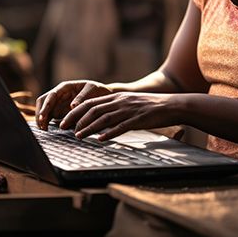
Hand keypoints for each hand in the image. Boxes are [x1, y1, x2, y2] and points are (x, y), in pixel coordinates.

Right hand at [35, 80, 111, 129]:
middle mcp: (60, 94)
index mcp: (65, 87)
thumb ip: (82, 97)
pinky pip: (51, 116)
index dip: (45, 106)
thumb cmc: (98, 90)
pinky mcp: (61, 111)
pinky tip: (47, 130)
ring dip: (42, 119)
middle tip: (42, 126)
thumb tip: (72, 106)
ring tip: (44, 130)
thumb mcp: (92, 89)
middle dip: (40, 113)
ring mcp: (59, 103)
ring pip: (45, 110)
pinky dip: (47, 122)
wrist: (103, 95)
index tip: (43, 117)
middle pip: (43, 102)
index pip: (51, 96)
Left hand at [61, 92, 176, 140]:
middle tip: (65, 128)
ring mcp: (129, 110)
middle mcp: (120, 102)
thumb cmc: (151, 107)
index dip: (76, 111)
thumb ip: (116, 109)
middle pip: (93, 109)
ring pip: (104, 118)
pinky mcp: (138, 119)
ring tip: (78, 136)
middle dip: (77, 119)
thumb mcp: (130, 104)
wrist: (172, 105)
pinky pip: (121, 127)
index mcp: (117, 97)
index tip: (65, 120)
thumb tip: (102, 121)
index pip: (91, 103)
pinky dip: (110, 133)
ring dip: (89, 128)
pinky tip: (101, 139)